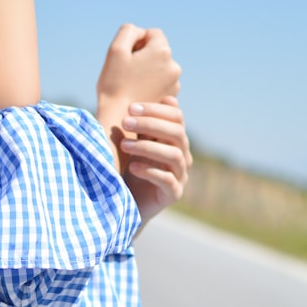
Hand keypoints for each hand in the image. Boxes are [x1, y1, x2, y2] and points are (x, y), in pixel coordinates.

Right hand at [96, 24, 180, 105]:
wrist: (119, 119)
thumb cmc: (114, 84)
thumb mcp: (116, 50)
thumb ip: (128, 31)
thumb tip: (140, 33)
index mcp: (162, 51)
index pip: (152, 34)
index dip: (136, 41)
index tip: (126, 57)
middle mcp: (174, 66)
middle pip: (157, 51)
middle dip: (143, 56)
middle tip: (127, 71)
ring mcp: (175, 84)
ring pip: (159, 68)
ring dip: (147, 70)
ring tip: (132, 84)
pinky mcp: (171, 98)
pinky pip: (161, 83)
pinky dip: (151, 84)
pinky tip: (138, 94)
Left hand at [118, 96, 191, 226]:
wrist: (128, 203)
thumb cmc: (131, 169)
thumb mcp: (134, 143)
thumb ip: (140, 126)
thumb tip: (137, 103)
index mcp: (174, 139)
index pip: (176, 116)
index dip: (156, 110)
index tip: (131, 108)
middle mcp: (182, 155)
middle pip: (177, 133)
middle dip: (150, 124)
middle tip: (125, 122)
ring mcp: (180, 175)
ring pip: (174, 155)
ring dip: (147, 147)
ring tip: (124, 146)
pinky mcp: (174, 194)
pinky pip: (168, 180)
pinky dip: (150, 172)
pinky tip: (133, 167)